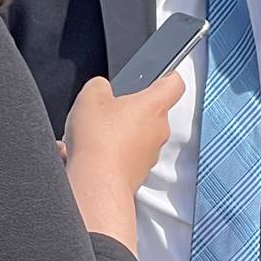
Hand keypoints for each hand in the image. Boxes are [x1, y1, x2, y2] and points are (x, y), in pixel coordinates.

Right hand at [64, 72, 183, 195]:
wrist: (96, 184)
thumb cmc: (99, 143)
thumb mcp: (90, 97)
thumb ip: (99, 85)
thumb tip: (101, 89)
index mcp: (153, 107)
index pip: (174, 84)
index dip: (169, 77)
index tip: (164, 75)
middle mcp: (158, 131)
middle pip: (150, 113)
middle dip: (129, 110)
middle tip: (108, 110)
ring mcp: (149, 155)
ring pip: (135, 136)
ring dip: (117, 134)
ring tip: (91, 135)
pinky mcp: (137, 173)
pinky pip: (124, 157)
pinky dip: (108, 154)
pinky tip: (86, 154)